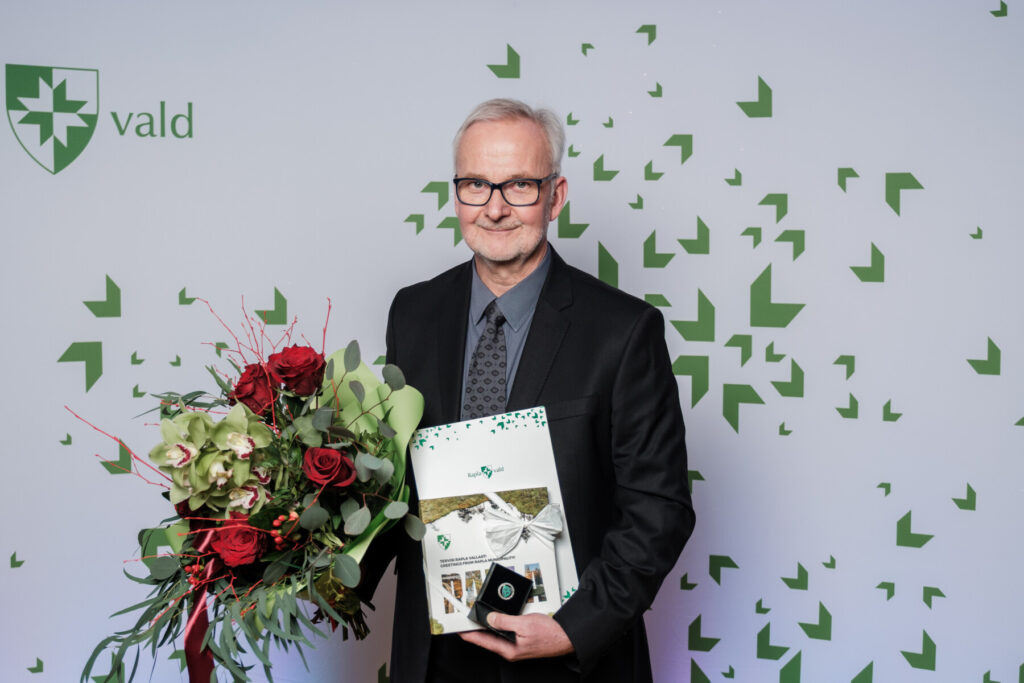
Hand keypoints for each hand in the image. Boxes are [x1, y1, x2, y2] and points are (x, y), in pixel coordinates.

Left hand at [459, 612, 574, 661]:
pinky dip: (500, 624)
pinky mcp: (522, 640)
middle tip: (465, 619)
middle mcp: (510, 649)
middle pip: (487, 638)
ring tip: (478, 617)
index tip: (458, 629)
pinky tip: (498, 617)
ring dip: (488, 625)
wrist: (566, 637)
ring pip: (497, 634)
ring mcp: (516, 646)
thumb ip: (505, 621)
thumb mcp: (524, 624)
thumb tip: (490, 618)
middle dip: (476, 629)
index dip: (468, 634)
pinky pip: (506, 632)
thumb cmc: (550, 634)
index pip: (482, 641)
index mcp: (508, 649)